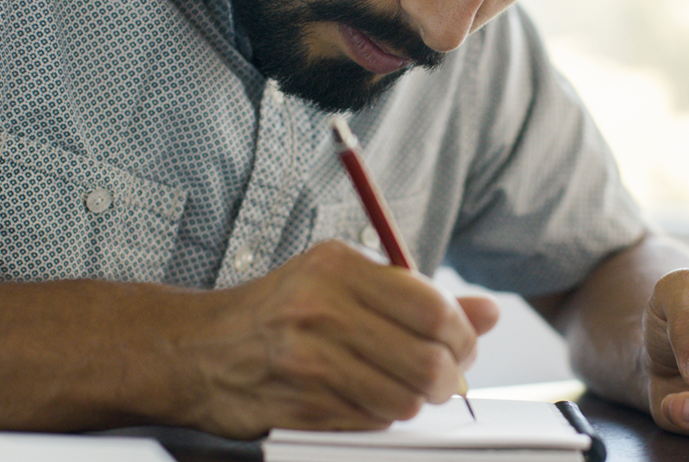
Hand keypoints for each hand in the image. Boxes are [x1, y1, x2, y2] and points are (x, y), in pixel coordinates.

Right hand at [177, 240, 498, 437]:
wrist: (198, 348)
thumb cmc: (282, 308)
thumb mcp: (344, 281)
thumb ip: (419, 296)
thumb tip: (490, 313)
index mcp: (338, 265)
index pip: (432, 307)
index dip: (463, 334)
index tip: (464, 344)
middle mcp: (321, 309)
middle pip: (427, 360)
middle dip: (449, 377)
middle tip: (445, 376)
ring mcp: (308, 361)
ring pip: (404, 399)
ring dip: (414, 401)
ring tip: (402, 387)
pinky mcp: (300, 404)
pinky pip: (371, 422)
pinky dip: (381, 416)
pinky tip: (365, 398)